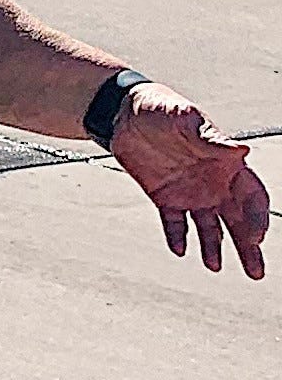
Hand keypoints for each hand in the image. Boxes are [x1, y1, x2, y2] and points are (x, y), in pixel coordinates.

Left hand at [112, 90, 268, 278]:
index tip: (256, 236)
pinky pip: (174, 223)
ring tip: (215, 266)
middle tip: (255, 272)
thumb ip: (210, 138)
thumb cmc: (161, 107)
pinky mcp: (165, 198)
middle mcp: (213, 182)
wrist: (124, 112)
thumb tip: (241, 150)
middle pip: (237, 219)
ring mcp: (190, 192)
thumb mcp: (185, 118)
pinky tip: (180, 250)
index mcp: (225, 164)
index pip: (250, 196)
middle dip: (247, 245)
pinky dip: (178, 237)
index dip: (256, 217)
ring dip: (214, 247)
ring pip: (208, 227)